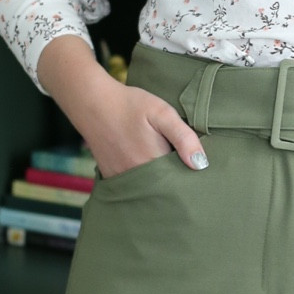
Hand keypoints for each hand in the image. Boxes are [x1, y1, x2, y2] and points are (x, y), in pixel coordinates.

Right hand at [35, 36, 206, 177]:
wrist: (93, 103)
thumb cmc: (130, 105)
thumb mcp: (162, 113)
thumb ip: (184, 138)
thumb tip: (201, 165)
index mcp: (154, 163)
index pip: (180, 182)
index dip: (190, 178)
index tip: (197, 171)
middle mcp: (137, 177)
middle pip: (165, 190)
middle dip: (176, 183)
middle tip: (182, 168)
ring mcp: (122, 179)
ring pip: (148, 190)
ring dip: (159, 184)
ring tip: (166, 168)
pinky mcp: (111, 177)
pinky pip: (133, 187)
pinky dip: (142, 182)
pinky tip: (147, 168)